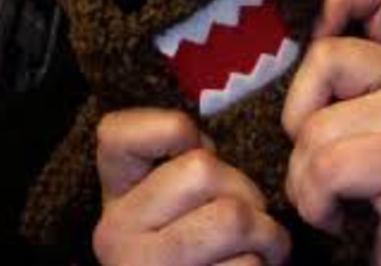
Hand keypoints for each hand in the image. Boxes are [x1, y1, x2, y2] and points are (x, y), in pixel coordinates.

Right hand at [92, 109, 289, 265]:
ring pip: (233, 217)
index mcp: (115, 194)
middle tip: (249, 211)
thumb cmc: (199, 245)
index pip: (117, 132)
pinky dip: (263, 264)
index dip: (172, 127)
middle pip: (202, 169)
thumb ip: (182, 166)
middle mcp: (116, 231)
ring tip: (260, 241)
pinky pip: (246, 265)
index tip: (198, 148)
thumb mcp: (172, 199)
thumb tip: (203, 146)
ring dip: (265, 230)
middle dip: (244, 188)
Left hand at [282, 0, 380, 265]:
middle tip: (326, 161)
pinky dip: (319, 203)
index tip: (323, 28)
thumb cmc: (374, 188)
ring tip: (336, 194)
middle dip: (300, 124)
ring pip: (314, 126)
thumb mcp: (347, 122)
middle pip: (321, 60)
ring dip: (306, 178)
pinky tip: (344, 214)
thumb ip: (336, 72)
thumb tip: (315, 17)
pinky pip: (327, 167)